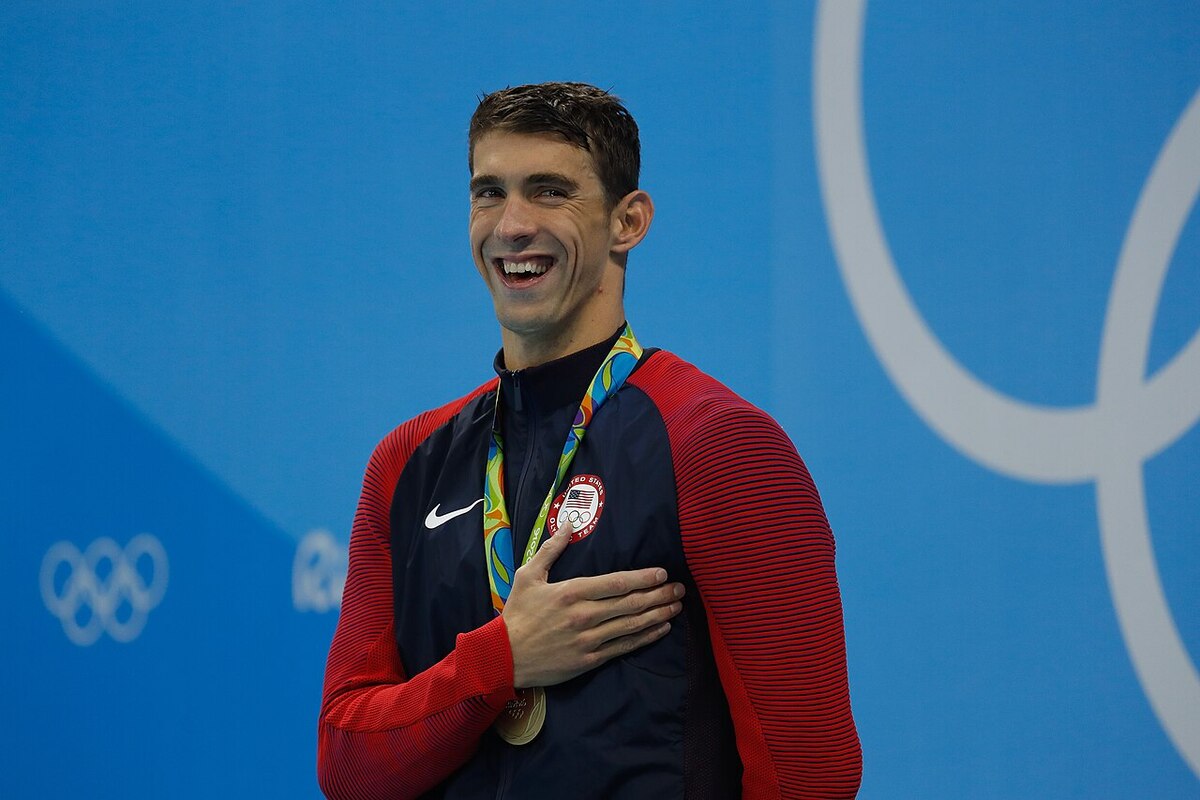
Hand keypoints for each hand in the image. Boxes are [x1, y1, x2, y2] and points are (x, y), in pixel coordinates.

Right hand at [502, 520, 684, 688]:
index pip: (616, 582)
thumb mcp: (528, 575)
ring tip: (676, 606)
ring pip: (631, 625)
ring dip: (658, 615)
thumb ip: (552, 549)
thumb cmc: (517, 613)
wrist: (503, 656)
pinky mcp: (589, 659)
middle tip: (680, 589)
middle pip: (630, 603)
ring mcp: (589, 639)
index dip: (643, 578)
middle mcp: (584, 615)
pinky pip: (624, 647)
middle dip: (659, 595)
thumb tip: (569, 523)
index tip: (662, 573)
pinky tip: (660, 629)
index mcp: (571, 592)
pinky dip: (645, 638)